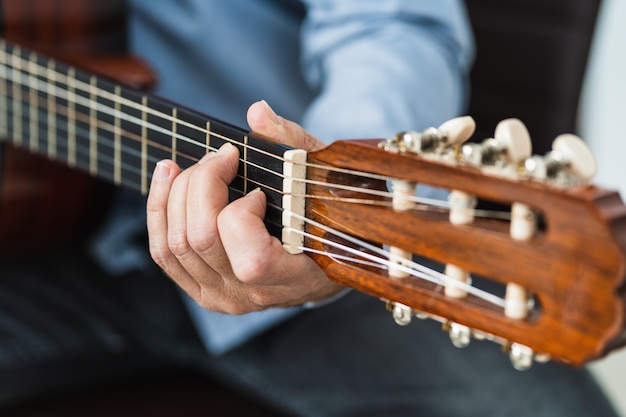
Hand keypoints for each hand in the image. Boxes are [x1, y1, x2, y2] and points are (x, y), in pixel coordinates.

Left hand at [146, 100, 344, 313]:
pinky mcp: (202, 290)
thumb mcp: (319, 180)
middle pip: (201, 240)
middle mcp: (251, 295)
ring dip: (175, 193)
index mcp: (291, 277)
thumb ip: (292, 144)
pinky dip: (159, 212)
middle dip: (202, 184)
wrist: (318, 266)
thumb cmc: (323, 221)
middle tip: (221, 158)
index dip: (243, 212)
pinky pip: (163, 254)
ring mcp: (222, 296)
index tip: (258, 191)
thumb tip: (257, 112)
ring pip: (175, 245)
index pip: (250, 257)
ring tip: (187, 164)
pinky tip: (167, 180)